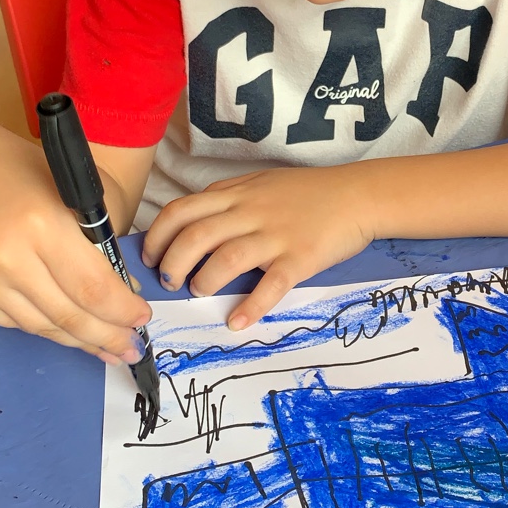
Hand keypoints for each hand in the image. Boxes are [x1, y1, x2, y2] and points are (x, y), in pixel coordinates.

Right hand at [0, 122, 151, 362]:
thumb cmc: (22, 172)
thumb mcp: (74, 192)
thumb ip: (102, 241)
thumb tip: (124, 292)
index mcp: (42, 225)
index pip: (93, 287)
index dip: (122, 311)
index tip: (142, 319)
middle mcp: (7, 259)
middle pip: (69, 316)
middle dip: (107, 338)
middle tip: (131, 349)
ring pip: (42, 327)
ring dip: (79, 341)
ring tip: (106, 349)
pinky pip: (14, 323)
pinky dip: (45, 328)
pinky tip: (67, 332)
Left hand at [142, 165, 376, 327]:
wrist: (357, 195)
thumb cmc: (308, 192)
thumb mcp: (260, 185)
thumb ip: (228, 201)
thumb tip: (194, 226)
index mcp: (236, 194)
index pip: (181, 211)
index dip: (158, 237)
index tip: (150, 258)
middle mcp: (250, 212)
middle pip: (195, 237)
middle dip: (172, 264)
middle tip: (169, 282)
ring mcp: (275, 235)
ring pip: (226, 259)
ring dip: (204, 282)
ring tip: (200, 294)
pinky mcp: (300, 258)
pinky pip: (270, 286)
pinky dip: (251, 307)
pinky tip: (238, 321)